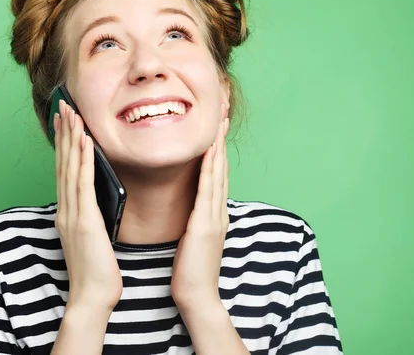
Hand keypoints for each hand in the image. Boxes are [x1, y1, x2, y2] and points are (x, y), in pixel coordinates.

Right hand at [53, 99, 122, 312]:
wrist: (92, 297)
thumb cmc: (96, 270)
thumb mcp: (92, 236)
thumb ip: (91, 214)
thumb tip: (98, 198)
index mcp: (68, 213)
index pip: (65, 171)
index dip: (64, 144)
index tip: (65, 121)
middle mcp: (66, 209)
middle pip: (62, 163)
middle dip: (63, 133)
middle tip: (62, 106)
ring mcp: (72, 213)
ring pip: (70, 168)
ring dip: (70, 138)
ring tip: (71, 112)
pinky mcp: (84, 219)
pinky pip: (83, 183)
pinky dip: (83, 159)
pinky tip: (85, 140)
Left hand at [171, 108, 229, 312]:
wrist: (197, 296)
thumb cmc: (191, 271)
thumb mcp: (193, 241)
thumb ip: (195, 222)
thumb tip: (191, 210)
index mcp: (214, 216)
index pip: (216, 177)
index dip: (217, 152)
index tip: (215, 131)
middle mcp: (218, 212)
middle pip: (221, 170)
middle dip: (221, 142)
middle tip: (222, 116)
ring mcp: (214, 217)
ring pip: (218, 174)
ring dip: (218, 147)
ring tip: (219, 124)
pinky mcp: (205, 224)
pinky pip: (208, 189)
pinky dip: (211, 167)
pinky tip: (210, 151)